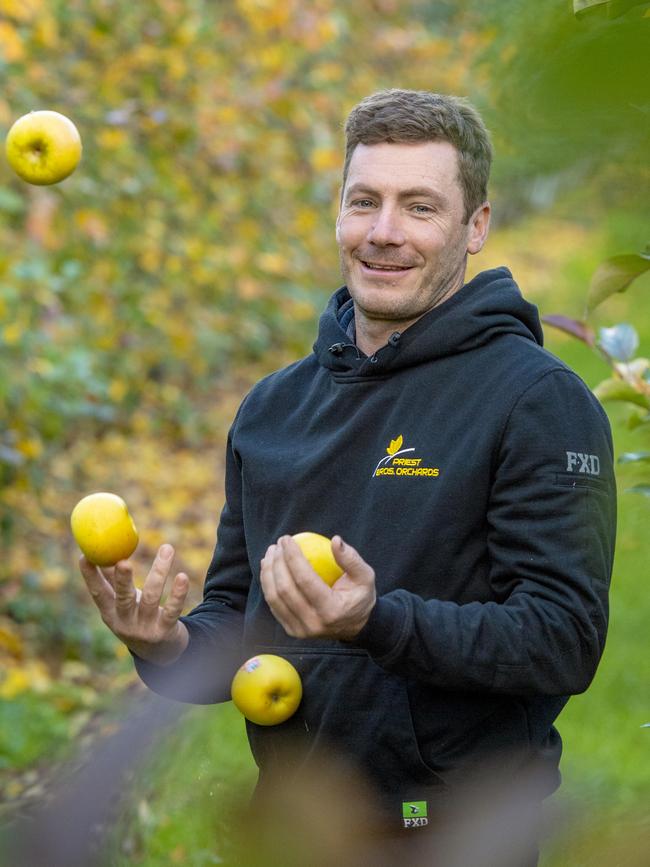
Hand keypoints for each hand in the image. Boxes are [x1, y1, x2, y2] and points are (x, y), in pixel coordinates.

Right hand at [79, 543, 189, 664]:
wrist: (160, 652)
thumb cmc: (137, 617)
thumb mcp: (122, 604)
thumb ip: (113, 580)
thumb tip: (102, 552)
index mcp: (111, 614)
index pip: (98, 593)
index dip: (90, 576)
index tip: (84, 556)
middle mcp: (125, 622)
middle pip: (123, 598)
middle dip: (122, 580)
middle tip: (123, 561)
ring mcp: (145, 628)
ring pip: (151, 598)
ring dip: (159, 572)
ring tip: (167, 549)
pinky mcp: (165, 631)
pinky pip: (172, 610)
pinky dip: (178, 594)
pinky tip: (182, 577)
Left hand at [260, 535, 375, 640]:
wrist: (356, 626)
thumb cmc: (360, 596)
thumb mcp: (365, 576)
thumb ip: (351, 559)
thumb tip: (335, 540)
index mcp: (331, 611)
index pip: (305, 580)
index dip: (292, 557)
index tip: (287, 539)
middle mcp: (313, 624)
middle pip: (285, 589)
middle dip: (276, 562)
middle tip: (277, 544)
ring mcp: (300, 630)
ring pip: (274, 598)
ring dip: (268, 572)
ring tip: (271, 553)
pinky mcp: (291, 630)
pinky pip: (274, 605)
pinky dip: (268, 584)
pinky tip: (269, 567)